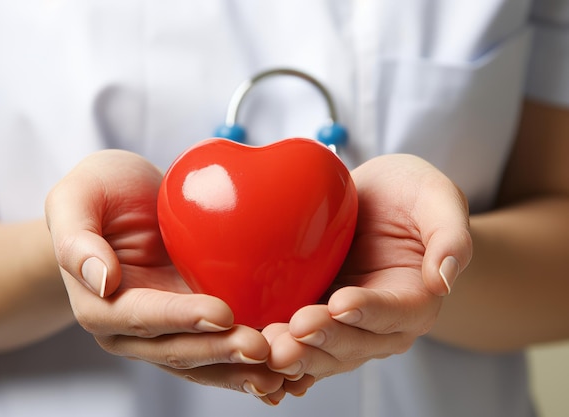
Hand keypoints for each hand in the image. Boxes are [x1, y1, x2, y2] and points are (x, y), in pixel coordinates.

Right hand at [45, 150, 292, 397]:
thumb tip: (101, 280)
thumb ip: (77, 239)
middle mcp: (135, 329)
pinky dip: (252, 363)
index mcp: (103, 304)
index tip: (221, 313)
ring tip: (285, 369)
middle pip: (179, 349)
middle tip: (263, 348)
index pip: (143, 317)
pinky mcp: (197, 323)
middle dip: (221, 352)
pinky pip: (223, 349)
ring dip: (244, 369)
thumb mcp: (76, 198)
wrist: (125, 202)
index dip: (181, 317)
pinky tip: (288, 368)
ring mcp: (170, 330)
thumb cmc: (99, 194)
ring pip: (207, 361)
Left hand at [262, 154, 471, 396]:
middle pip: (355, 343)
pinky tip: (254, 354)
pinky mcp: (316, 315)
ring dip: (296, 354)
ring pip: (323, 352)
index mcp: (415, 298)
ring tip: (268, 347)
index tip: (341, 303)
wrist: (376, 199)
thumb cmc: (411, 195)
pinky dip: (280, 353)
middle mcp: (381, 323)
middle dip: (323, 340)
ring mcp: (345, 325)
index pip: (396, 313)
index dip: (369, 312)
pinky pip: (299, 342)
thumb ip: (450, 235)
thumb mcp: (437, 198)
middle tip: (293, 333)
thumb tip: (445, 279)